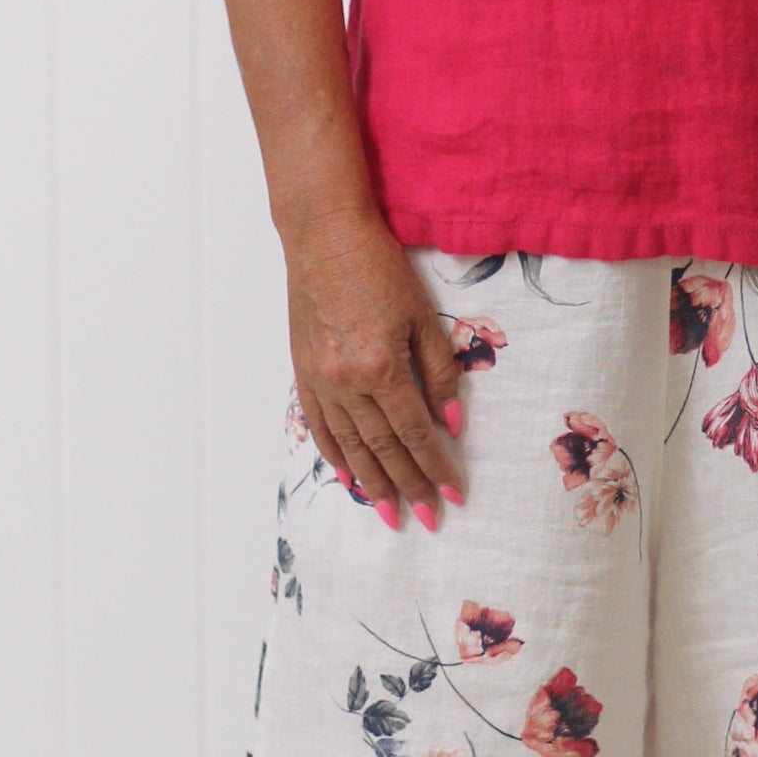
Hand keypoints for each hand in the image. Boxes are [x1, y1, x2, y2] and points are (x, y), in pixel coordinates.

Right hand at [284, 205, 466, 529]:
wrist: (324, 236)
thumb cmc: (380, 268)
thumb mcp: (422, 316)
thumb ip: (439, 373)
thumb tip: (453, 425)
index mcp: (381, 367)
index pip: (415, 432)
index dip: (436, 467)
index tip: (454, 496)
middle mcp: (347, 382)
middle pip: (383, 448)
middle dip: (408, 487)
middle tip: (427, 520)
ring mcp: (320, 380)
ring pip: (349, 445)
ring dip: (372, 483)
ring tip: (389, 513)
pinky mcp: (304, 372)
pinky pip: (319, 426)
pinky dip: (335, 455)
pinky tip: (349, 478)